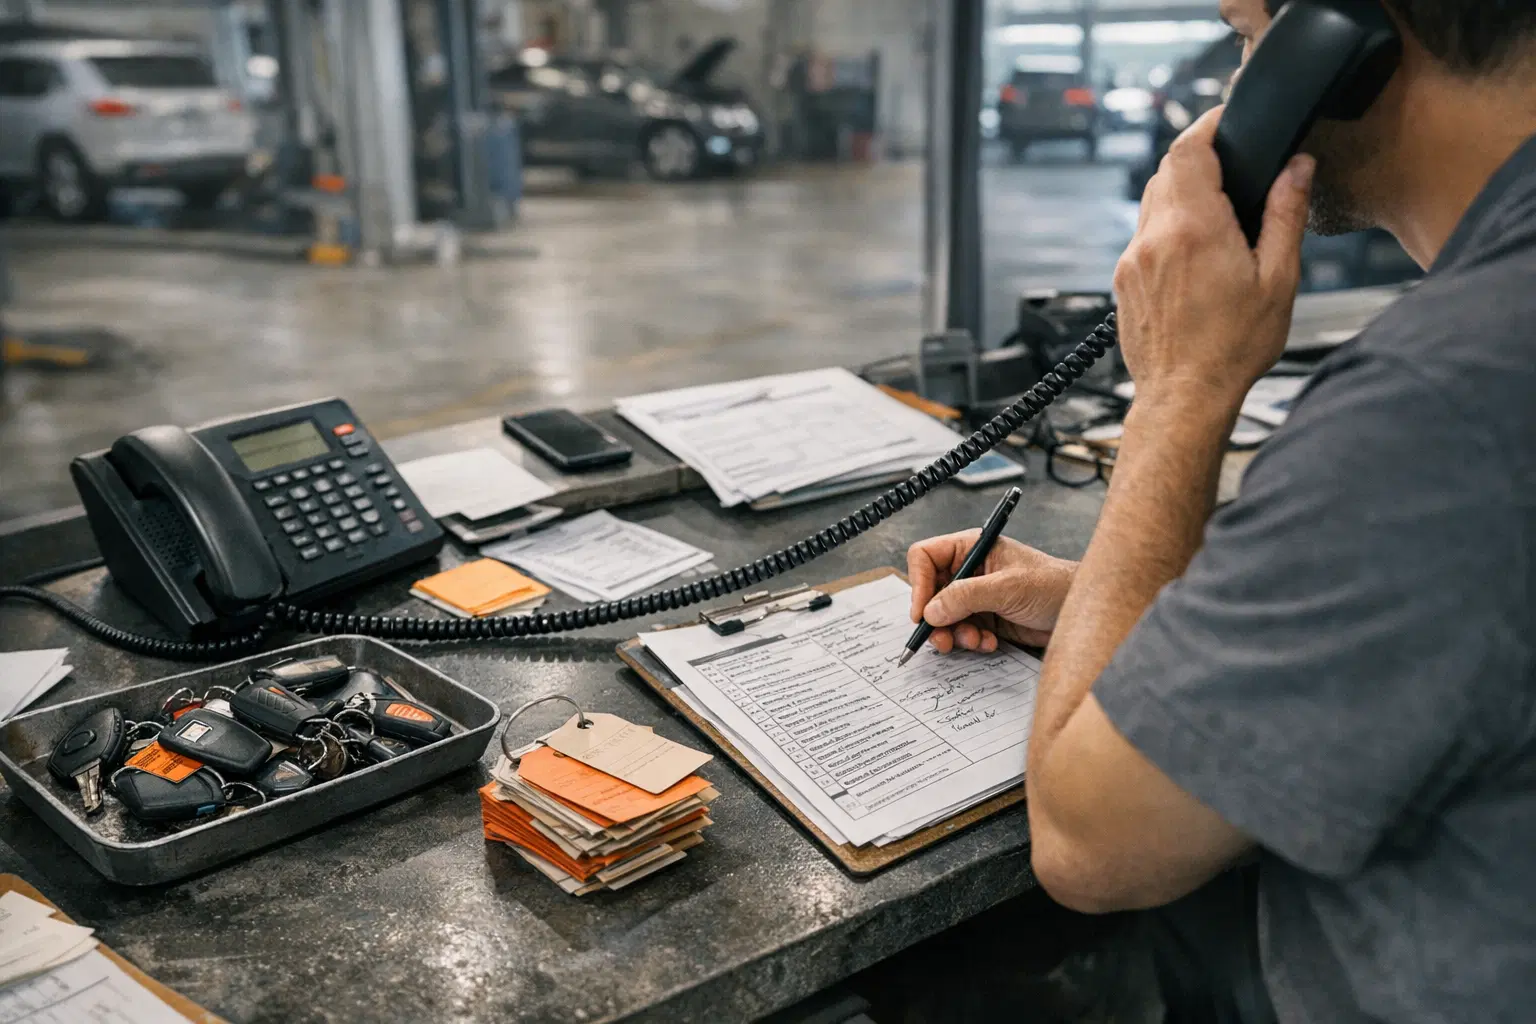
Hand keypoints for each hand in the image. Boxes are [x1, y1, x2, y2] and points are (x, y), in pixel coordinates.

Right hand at [907, 533, 1076, 652]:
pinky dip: (970, 642)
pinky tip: (990, 643)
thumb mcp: (1007, 588)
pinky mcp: (985, 618)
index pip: (926, 557)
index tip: (922, 612)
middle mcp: (969, 570)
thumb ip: (966, 597)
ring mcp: (976, 596)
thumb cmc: (1053, 586)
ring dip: (955, 634)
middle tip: (942, 640)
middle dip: (935, 618)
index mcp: (972, 548)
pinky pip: (961, 632)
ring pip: (943, 617)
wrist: (1080, 613)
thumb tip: (930, 611)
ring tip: (976, 641)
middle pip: (929, 592)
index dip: (918, 583)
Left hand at [1113, 106, 1313, 404]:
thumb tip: (1297, 167)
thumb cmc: (1232, 348)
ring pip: (1151, 202)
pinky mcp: (1123, 279)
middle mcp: (1154, 237)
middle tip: (1233, 167)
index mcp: (1194, 228)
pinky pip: (1144, 235)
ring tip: (1218, 213)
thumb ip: (1286, 215)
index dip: (1208, 124)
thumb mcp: (1278, 279)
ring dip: (1181, 194)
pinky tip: (1196, 252)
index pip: (1188, 148)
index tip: (1227, 119)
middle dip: (1199, 159)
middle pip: (1166, 170)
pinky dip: (1168, 227)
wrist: (1184, 396)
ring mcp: (1133, 259)